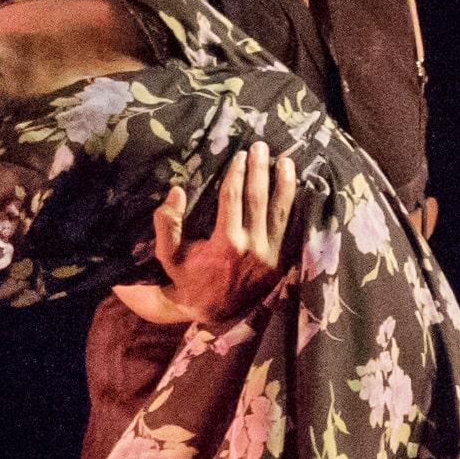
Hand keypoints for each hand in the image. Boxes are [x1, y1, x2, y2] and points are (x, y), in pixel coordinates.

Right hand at [151, 141, 298, 324]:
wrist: (214, 311)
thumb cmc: (188, 279)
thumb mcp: (169, 256)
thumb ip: (167, 225)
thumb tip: (175, 192)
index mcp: (226, 243)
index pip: (233, 198)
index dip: (236, 174)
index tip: (238, 156)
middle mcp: (253, 246)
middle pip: (259, 199)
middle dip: (260, 170)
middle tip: (261, 147)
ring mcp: (270, 253)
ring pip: (280, 211)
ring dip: (284, 183)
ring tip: (285, 160)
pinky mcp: (280, 259)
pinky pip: (289, 226)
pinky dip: (292, 204)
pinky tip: (292, 187)